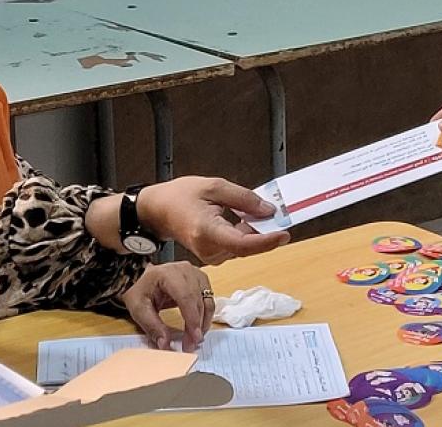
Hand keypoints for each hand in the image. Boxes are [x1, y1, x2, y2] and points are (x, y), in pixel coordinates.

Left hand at [121, 262, 213, 351]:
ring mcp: (195, 273)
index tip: (193, 338)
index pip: (186, 297)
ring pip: (207, 300)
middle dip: (197, 325)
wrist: (140, 277)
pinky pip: (208, 299)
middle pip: (198, 300)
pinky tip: (198, 327)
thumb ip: (152, 326)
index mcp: (168, 274)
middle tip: (191, 344)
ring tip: (195, 338)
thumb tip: (165, 344)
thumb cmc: (139, 290)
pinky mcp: (200, 279)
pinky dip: (205, 315)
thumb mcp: (138, 308)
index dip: (192, 319)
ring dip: (204, 321)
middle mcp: (185, 270)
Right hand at [139, 177, 289, 263]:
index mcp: (206, 231)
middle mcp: (208, 249)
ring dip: (256, 230)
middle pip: (247, 246)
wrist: (157, 210)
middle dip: (266, 230)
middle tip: (280, 213)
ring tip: (258, 209)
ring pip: (244, 246)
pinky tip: (246, 217)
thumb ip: (243, 198)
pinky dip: (246, 232)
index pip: (242, 244)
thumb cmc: (180, 196)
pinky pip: (237, 245)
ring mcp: (210, 255)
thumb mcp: (214, 186)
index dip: (266, 241)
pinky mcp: (213, 255)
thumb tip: (268, 210)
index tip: (284, 233)